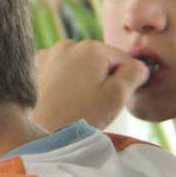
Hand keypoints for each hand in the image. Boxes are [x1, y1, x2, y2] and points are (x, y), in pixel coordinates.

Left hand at [34, 39, 148, 130]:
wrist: (40, 132)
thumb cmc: (82, 115)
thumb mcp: (117, 95)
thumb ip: (135, 74)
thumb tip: (140, 65)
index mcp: (92, 48)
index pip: (123, 60)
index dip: (125, 81)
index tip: (114, 100)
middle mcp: (69, 44)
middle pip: (99, 61)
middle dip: (102, 80)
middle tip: (94, 104)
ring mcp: (49, 54)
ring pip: (79, 66)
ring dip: (83, 80)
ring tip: (77, 104)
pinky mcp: (35, 68)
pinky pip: (59, 71)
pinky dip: (63, 82)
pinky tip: (61, 99)